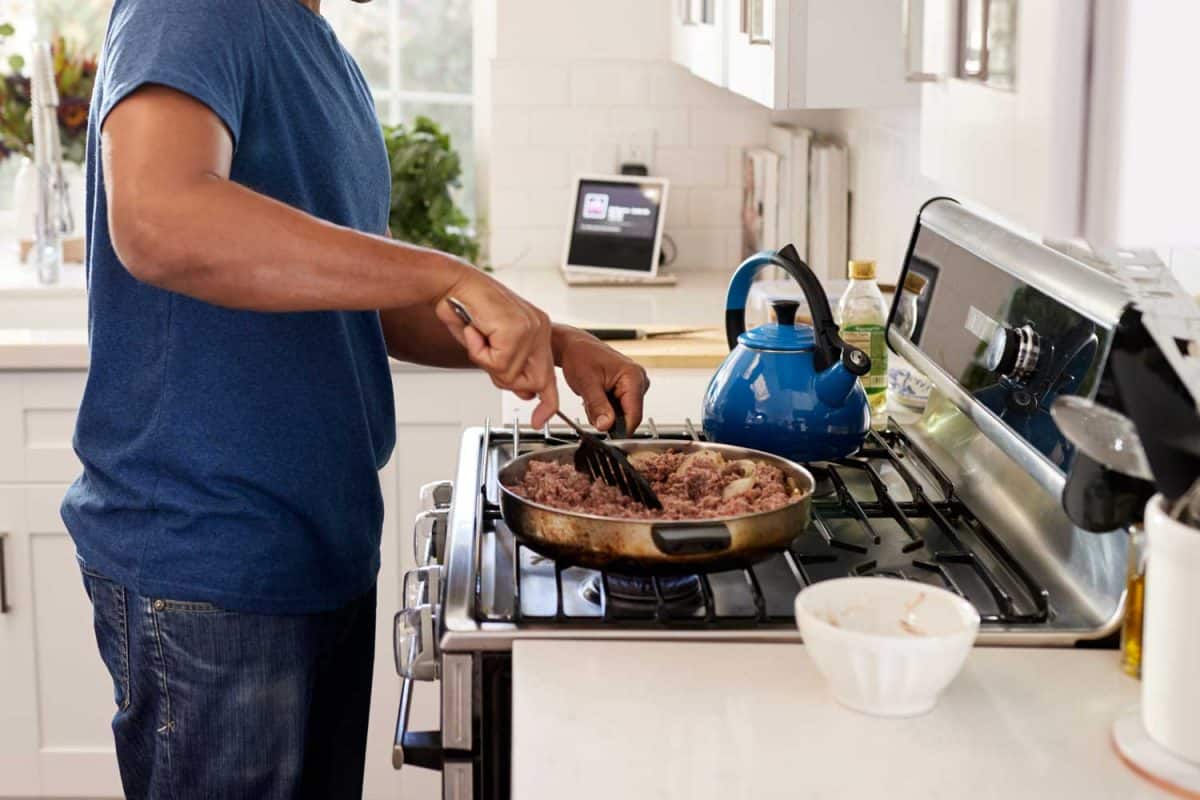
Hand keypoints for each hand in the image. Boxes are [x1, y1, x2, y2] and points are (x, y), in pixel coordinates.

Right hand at [435, 268, 558, 427]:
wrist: (451, 283)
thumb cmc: (465, 308)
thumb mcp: (489, 345)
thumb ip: (508, 369)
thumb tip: (525, 394)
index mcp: (536, 330)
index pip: (549, 374)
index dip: (547, 401)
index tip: (539, 419)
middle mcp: (540, 328)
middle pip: (536, 382)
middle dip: (507, 380)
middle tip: (487, 355)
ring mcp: (531, 329)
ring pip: (511, 376)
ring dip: (486, 362)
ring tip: (478, 336)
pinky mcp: (517, 331)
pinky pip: (498, 364)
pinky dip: (479, 353)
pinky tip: (475, 332)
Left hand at [556, 327, 650, 431]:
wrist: (574, 347)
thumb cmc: (579, 356)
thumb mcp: (586, 383)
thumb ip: (598, 406)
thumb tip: (606, 426)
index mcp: (633, 376)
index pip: (634, 415)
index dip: (619, 430)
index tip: (603, 433)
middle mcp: (639, 380)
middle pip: (629, 416)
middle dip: (608, 418)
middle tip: (590, 405)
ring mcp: (635, 385)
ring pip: (623, 414)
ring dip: (605, 413)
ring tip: (592, 397)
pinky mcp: (629, 389)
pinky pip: (619, 409)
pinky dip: (605, 408)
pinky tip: (596, 397)